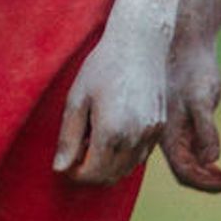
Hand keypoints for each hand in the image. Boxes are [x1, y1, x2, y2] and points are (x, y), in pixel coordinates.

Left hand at [53, 21, 166, 185]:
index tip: (66, 163)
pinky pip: (140, 156)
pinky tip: (112, 135)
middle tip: (77, 154)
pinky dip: (125, 156)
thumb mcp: (77, 99)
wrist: (140, 44)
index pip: (92, 174)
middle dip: (91, 173)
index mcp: (111, 132)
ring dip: (108, 166)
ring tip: (93, 142)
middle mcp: (135, 138)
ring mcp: (151, 134)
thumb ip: (69, 137)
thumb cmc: (103, 67)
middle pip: (110, 176)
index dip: (76, 174)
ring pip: (127, 169)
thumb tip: (60, 168)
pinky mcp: (160, 127)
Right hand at [158, 35, 220, 192]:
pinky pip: (190, 149)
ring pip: (187, 162)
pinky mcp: (182, 121)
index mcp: (167, 134)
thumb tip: (210, 160)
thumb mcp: (201, 99)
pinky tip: (216, 161)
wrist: (185, 44)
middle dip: (206, 182)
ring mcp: (174, 130)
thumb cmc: (192, 69)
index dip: (206, 184)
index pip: (185, 172)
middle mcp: (167, 136)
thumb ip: (205, 130)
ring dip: (206, 173)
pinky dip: (204, 160)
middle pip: (185, 172)